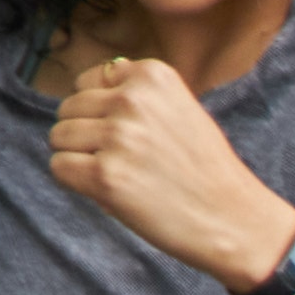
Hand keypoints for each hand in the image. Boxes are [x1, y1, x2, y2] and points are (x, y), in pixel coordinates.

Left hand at [47, 53, 294, 289]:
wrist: (234, 218)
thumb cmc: (205, 169)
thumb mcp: (180, 108)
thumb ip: (137, 94)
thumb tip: (83, 92)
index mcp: (152, 75)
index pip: (88, 81)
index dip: (100, 110)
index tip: (128, 134)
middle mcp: (132, 100)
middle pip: (69, 108)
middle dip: (86, 135)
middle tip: (124, 160)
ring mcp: (118, 138)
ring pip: (59, 137)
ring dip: (79, 158)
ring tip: (118, 174)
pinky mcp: (105, 176)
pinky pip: (59, 168)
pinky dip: (75, 182)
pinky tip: (109, 191)